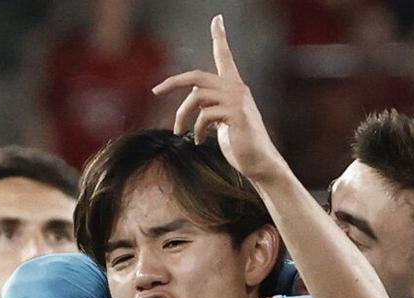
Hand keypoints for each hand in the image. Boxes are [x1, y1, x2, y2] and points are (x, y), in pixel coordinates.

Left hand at [151, 15, 285, 182]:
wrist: (258, 162)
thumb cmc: (239, 143)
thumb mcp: (222, 120)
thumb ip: (210, 105)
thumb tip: (194, 99)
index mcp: (234, 86)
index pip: (225, 56)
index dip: (220, 37)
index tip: (217, 19)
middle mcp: (237, 88)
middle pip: (197, 76)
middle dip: (173, 82)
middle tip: (155, 91)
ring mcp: (237, 100)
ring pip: (197, 97)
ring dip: (183, 115)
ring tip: (180, 131)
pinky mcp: (235, 115)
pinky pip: (205, 116)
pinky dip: (197, 130)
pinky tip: (200, 141)